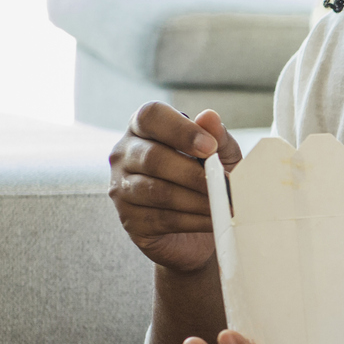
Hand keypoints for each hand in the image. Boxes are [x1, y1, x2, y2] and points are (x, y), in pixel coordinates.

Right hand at [108, 104, 241, 273]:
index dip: (181, 130)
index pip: (150, 116)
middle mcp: (124, 154)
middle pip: (152, 157)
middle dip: (193, 173)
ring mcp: (121, 188)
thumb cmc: (206, 180)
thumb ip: (217, 137)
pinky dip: (193, 220)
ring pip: (157, 191)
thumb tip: (209, 116)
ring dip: (196, 199)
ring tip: (222, 204)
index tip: (210, 147)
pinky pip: (162, 219)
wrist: (199, 228)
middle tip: (223, 183)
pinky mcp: (130, 220)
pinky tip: (212, 219)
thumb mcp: (221, 155)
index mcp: (143, 128)